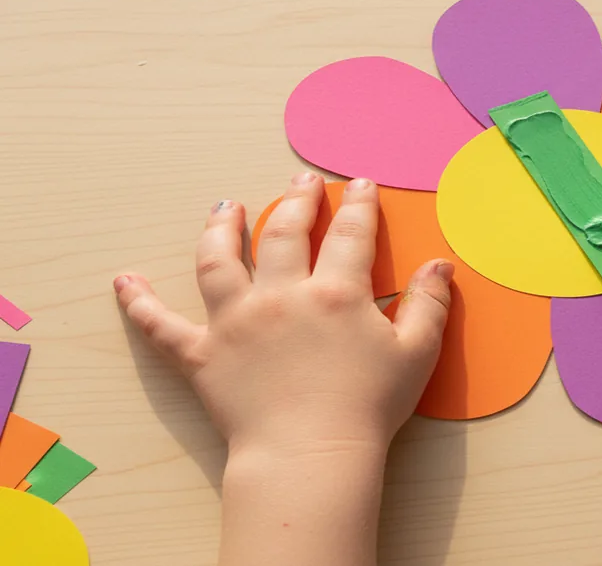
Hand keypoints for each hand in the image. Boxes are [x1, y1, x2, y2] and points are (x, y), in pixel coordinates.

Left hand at [115, 172, 453, 457]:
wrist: (310, 457)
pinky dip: (140, 304)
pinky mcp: (203, 355)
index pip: (349, 232)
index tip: (359, 183)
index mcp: (336, 292)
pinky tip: (124, 280)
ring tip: (225, 207)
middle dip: (295, 201)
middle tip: (300, 181)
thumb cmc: (367, 408)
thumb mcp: (416, 353)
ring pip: (219, 261)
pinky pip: (163, 326)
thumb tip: (441, 264)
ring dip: (221, 229)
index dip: (357, 203)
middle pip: (284, 233)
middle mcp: (281, 295)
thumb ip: (429, 304)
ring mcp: (236, 322)